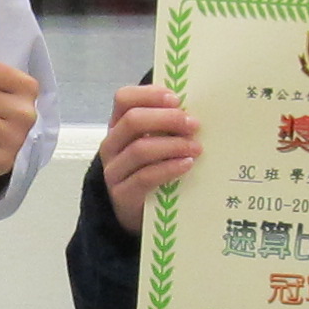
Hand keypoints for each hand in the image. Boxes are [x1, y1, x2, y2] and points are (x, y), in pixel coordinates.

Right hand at [97, 81, 199, 232]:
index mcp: (118, 126)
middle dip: (167, 119)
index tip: (176, 99)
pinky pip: (145, 177)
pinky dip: (169, 168)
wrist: (136, 213)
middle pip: (133, 121)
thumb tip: (194, 111)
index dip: (149, 94)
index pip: (124, 99)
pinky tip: (187, 165)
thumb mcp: (156, 144)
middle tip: (194, 124)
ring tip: (196, 147)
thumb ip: (166, 127)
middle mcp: (111, 145)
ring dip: (173, 145)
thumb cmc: (151, 170)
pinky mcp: (122, 194)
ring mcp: (114, 171)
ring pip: (140, 149)